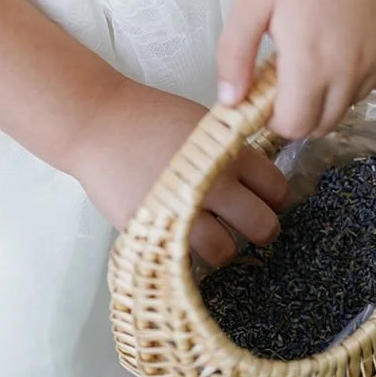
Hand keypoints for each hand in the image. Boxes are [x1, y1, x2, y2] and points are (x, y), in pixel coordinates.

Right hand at [70, 75, 287, 265]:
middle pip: (262, 226)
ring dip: (223, 248)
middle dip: (261, 230)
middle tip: (250, 227)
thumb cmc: (149, 118)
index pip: (277, 189)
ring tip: (213, 237)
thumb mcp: (204, 124)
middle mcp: (215, 184)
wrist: (98, 123)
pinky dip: (189, 255)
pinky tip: (186, 243)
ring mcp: (185, 211)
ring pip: (225, 251)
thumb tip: (257, 178)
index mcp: (231, 154)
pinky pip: (184, 258)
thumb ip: (232, 151)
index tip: (266, 201)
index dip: (275, 198)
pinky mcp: (154, 230)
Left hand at [217, 0, 375, 140]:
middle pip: (325, 123)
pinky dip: (360, 74)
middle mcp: (353, 71)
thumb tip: (230, 102)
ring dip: (331, 92)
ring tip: (317, 47)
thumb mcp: (250, 1)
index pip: (295, 127)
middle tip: (287, 71)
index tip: (265, 92)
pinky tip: (346, 39)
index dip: (274, 118)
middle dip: (301, 111)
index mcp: (311, 64)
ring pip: (353, 101)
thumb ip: (234, 57)